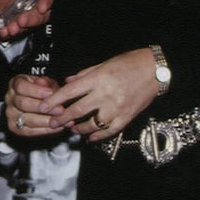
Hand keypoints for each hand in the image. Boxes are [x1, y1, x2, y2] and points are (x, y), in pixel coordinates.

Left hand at [0, 0, 53, 40]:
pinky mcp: (12, 17)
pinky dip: (8, 32)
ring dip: (20, 28)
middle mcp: (33, 0)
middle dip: (32, 19)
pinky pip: (14, 27)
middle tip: (22, 20)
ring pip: (27, 23)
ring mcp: (23, 10)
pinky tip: (4, 32)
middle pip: (40, 14)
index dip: (45, 1)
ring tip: (12, 29)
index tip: (41, 7)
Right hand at [5, 72, 61, 136]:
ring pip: (27, 119)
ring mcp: (11, 114)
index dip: (36, 91)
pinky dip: (46, 130)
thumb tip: (44, 83)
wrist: (37, 102)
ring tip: (61, 120)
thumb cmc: (42, 90)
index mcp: (15, 84)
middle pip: (23, 104)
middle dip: (44, 107)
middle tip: (60, 109)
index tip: (50, 93)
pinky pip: (30, 131)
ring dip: (46, 121)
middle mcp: (10, 99)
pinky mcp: (15, 128)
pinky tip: (58, 127)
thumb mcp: (45, 82)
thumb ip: (46, 83)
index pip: (21, 87)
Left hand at [29, 48, 158, 143]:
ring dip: (79, 128)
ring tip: (72, 129)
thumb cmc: (130, 62)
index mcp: (98, 78)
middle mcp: (105, 94)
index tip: (43, 107)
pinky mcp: (127, 116)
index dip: (54, 101)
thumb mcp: (104, 63)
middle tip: (52, 123)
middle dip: (62, 118)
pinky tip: (91, 137)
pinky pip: (109, 131)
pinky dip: (98, 136)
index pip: (70, 92)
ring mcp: (116, 107)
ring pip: (92, 124)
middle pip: (77, 110)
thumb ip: (85, 74)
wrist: (156, 70)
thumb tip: (68, 81)